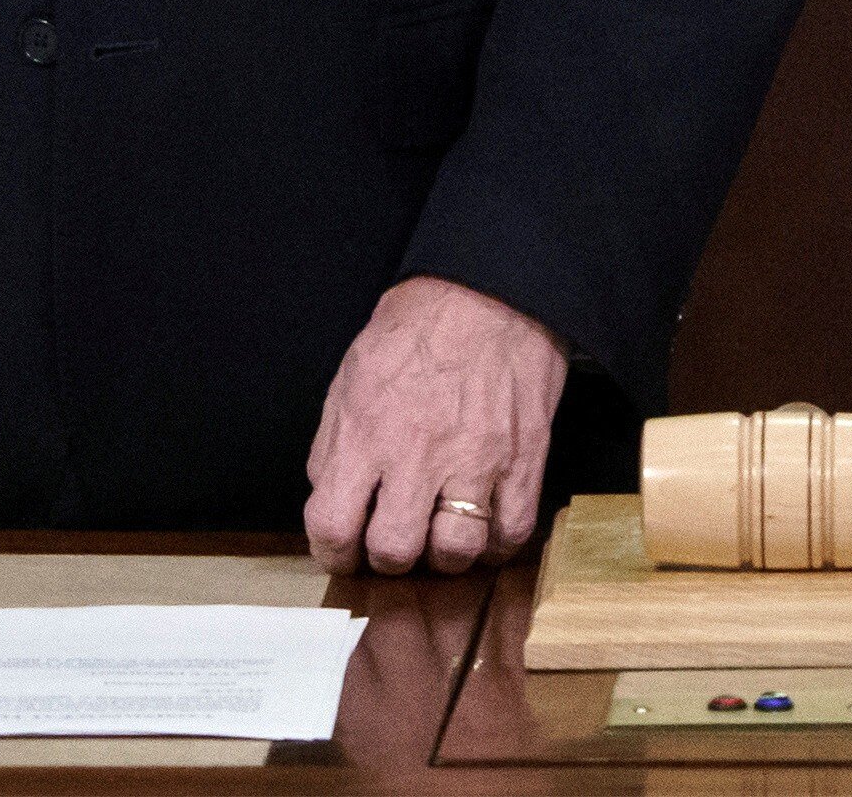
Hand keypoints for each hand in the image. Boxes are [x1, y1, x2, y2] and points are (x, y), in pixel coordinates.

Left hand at [302, 276, 567, 573]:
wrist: (489, 293)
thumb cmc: (416, 330)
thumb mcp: (350, 377)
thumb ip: (333, 445)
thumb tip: (328, 497)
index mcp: (366, 430)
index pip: (331, 525)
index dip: (332, 553)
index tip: (342, 552)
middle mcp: (418, 452)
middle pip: (395, 552)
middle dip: (388, 559)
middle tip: (394, 542)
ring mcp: (475, 461)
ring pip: (455, 553)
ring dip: (444, 556)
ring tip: (440, 534)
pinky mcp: (523, 461)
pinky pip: (510, 535)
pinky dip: (495, 543)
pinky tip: (484, 525)